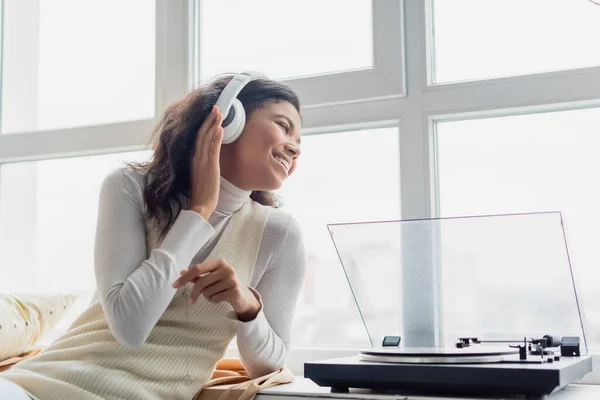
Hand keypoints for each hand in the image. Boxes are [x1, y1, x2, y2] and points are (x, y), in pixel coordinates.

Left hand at [172, 259, 261, 319]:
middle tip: (190, 301)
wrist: (243, 297)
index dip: (185, 277)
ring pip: (208, 292)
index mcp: (220, 262)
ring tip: (217, 295)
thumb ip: (198, 275)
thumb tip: (182, 271)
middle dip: (194, 293)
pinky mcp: (235, 291)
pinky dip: (215, 301)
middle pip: (202, 282)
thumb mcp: (212, 278)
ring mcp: (232, 279)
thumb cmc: (225, 285)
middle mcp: (227, 268)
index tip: (174, 285)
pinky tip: (223, 298)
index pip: (197, 268)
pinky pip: (215, 298)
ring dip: (209, 297)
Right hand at [187, 105, 223, 219]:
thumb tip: (210, 153)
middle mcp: (197, 157)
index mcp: (194, 158)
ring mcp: (202, 161)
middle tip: (216, 107)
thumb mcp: (202, 172)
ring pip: (207, 138)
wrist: (200, 203)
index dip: (204, 125)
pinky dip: (216, 137)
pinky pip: (213, 149)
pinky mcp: (210, 166)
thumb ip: (204, 161)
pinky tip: (220, 128)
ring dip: (214, 124)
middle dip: (209, 119)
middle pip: (202, 133)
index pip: (198, 137)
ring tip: (220, 113)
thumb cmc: (203, 190)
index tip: (210, 115)